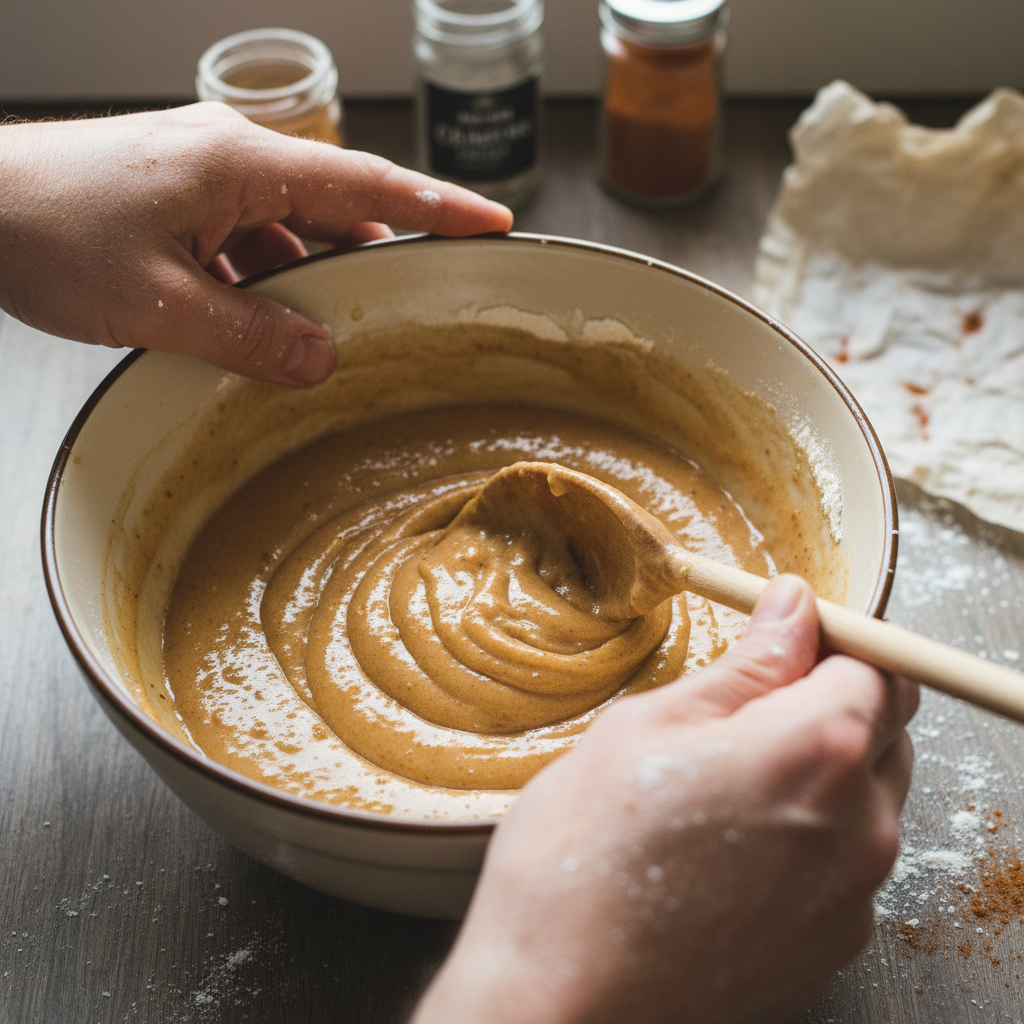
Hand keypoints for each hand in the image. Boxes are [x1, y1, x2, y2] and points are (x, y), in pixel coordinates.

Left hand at [0, 102, 511, 385]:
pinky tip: (252, 325)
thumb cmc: (44, 232)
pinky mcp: (177, 201)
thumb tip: (322, 359)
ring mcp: (201, 178)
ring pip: (287, 232)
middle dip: (372, 256)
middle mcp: (229, 160)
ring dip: (306, 281)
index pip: (366, 186)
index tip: (492, 222)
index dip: (436, 207)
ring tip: (321, 332)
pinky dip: (260, 283)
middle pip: (334, 208)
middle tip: (410, 302)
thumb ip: (250, 335)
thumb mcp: (159, 304)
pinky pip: (246, 242)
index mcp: (239, 165)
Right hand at [412, 576, 917, 1023]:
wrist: (561, 1005)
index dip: (830, 642)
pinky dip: (807, 840)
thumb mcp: (647, 726)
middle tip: (743, 713)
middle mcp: (859, 827)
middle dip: (830, 704)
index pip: (877, 663)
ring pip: (866, 800)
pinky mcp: (830, 948)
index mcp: (816, 749)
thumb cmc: (582, 859)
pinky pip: (843, 866)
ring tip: (726, 789)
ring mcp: (851, 897)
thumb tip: (792, 611)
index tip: (784, 643)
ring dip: (819, 774)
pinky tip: (728, 851)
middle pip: (884, 731)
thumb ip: (743, 667)